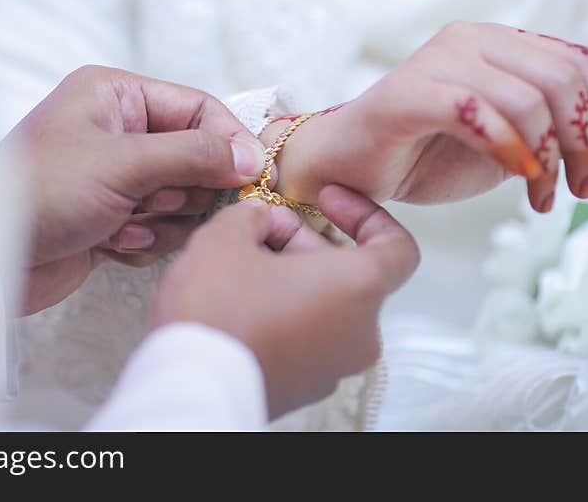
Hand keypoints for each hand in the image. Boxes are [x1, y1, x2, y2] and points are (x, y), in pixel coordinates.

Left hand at [0, 65, 266, 314]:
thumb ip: (194, 154)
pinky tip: (108, 243)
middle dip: (184, 187)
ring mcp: (115, 177)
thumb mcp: (124, 163)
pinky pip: (158, 227)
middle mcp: (117, 131)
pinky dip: (142, 240)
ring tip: (124, 224)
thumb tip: (251, 156)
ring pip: (180, 197)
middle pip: (194, 155)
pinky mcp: (111, 218)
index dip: (227, 140)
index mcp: (114, 96)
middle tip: (161, 202)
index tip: (252, 175)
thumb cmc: (43, 192)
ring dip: (161, 219)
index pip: (195, 107)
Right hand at [152, 185, 419, 418]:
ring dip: (291, 276)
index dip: (366, 214)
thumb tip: (258, 219)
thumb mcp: (227, 236)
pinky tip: (239, 301)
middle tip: (258, 228)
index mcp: (358, 289)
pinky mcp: (306, 387)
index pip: (398, 247)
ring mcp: (334, 366)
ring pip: (325, 304)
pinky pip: (307, 337)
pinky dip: (284, 312)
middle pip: (348, 273)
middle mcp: (360, 333)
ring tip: (240, 262)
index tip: (327, 200)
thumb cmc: (217, 310)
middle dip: (304, 242)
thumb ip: (252, 215)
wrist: (189, 386)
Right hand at [266, 22, 587, 212]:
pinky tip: (520, 178)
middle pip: (559, 78)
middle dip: (585, 140)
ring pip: (524, 97)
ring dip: (548, 157)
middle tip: (581, 187)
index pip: (577, 60)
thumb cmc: (420, 158)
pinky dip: (508, 147)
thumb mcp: (503, 144)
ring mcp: (436, 61)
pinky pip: (474, 111)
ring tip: (542, 198)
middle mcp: (469, 40)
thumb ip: (544, 130)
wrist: (346, 173)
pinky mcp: (406, 92)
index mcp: (496, 44)